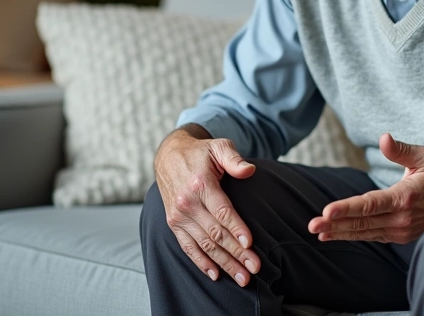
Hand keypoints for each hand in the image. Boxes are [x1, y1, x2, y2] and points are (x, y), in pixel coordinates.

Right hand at [153, 128, 260, 286]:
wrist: (168, 156)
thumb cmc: (201, 153)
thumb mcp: (219, 146)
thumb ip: (234, 158)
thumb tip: (249, 170)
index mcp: (201, 184)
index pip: (222, 211)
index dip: (236, 228)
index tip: (250, 244)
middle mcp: (187, 203)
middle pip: (215, 233)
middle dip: (236, 253)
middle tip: (255, 268)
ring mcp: (178, 215)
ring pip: (204, 245)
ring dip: (224, 263)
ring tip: (242, 278)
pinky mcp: (173, 223)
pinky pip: (188, 247)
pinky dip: (201, 262)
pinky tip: (216, 275)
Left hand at [307, 133, 423, 243]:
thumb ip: (401, 150)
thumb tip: (383, 138)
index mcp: (404, 197)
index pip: (369, 204)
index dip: (346, 209)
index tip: (326, 212)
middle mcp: (401, 218)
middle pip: (362, 222)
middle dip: (335, 224)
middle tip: (312, 225)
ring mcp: (401, 230)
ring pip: (365, 232)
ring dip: (340, 232)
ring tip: (319, 232)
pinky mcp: (401, 236)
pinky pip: (373, 236)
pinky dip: (354, 235)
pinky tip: (336, 235)